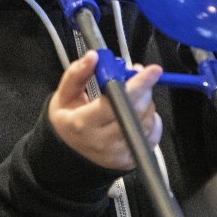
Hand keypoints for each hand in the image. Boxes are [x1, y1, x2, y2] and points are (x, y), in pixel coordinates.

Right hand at [49, 51, 162, 170]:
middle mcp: (102, 142)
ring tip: (134, 97)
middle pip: (136, 112)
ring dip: (147, 103)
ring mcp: (117, 154)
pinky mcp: (129, 160)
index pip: (116, 102)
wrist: (67, 151)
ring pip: (147, 122)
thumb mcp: (64, 94)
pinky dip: (150, 120)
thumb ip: (77, 73)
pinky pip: (152, 136)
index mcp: (82, 123)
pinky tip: (138, 113)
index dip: (137, 85)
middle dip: (143, 89)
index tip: (151, 71)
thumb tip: (93, 56)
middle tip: (139, 78)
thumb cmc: (67, 119)